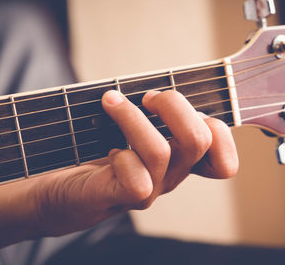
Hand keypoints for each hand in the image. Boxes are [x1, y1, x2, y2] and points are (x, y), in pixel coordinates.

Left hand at [35, 90, 237, 235]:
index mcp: (179, 159)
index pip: (223, 159)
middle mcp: (171, 175)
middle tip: (147, 98)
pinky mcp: (123, 197)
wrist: (60, 191)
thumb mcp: (131, 124)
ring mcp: (150, 189)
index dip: (220, 132)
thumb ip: (152, 111)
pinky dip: (120, 155)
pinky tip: (108, 151)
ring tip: (111, 103)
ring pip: (161, 151)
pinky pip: (137, 179)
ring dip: (133, 117)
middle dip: (174, 105)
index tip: (175, 106)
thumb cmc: (94, 150)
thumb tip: (157, 87)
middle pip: (199, 140)